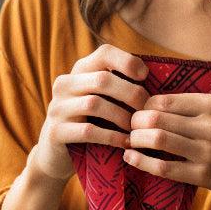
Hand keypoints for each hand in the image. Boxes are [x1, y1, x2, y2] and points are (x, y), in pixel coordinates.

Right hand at [32, 44, 149, 180]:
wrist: (56, 156)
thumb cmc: (89, 124)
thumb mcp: (100, 100)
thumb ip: (117, 86)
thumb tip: (155, 76)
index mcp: (78, 71)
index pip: (104, 53)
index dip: (128, 61)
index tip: (145, 76)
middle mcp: (64, 85)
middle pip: (102, 80)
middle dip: (131, 94)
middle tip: (147, 110)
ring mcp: (57, 108)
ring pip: (94, 104)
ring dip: (122, 117)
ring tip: (137, 129)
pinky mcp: (56, 132)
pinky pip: (88, 130)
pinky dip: (111, 136)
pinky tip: (125, 142)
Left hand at [125, 92, 210, 197]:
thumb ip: (189, 107)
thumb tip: (145, 101)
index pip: (165, 100)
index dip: (144, 105)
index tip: (137, 111)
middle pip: (158, 118)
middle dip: (135, 122)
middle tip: (128, 127)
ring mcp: (208, 151)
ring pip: (158, 140)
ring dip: (136, 140)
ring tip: (129, 140)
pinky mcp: (204, 174)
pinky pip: (164, 167)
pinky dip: (142, 161)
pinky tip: (131, 157)